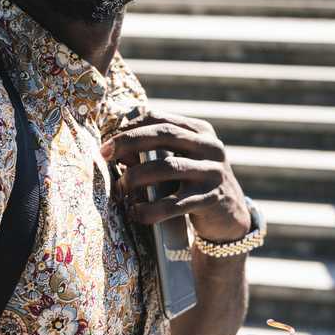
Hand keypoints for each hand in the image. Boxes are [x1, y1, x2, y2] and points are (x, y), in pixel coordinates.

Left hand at [102, 109, 251, 241]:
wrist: (230, 216)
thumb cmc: (194, 183)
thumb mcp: (180, 162)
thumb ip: (152, 153)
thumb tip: (116, 150)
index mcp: (201, 131)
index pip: (161, 119)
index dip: (131, 127)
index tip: (109, 142)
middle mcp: (210, 147)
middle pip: (164, 135)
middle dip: (129, 142)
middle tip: (104, 154)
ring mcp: (213, 173)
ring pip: (168, 167)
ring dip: (137, 177)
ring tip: (120, 188)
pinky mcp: (211, 200)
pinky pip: (174, 204)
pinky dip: (150, 209)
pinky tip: (136, 213)